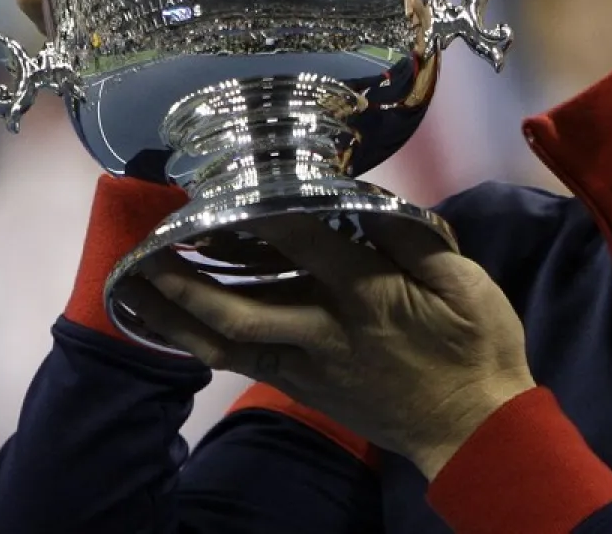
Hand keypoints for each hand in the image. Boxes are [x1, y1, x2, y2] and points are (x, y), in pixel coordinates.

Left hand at [114, 217, 536, 478]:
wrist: (474, 428)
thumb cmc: (477, 346)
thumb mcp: (467, 283)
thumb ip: (415, 240)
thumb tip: (368, 199)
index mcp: (368, 296)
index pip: (304, 245)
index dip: (258, 212)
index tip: (223, 182)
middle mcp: (326, 332)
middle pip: (242, 308)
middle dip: (186, 280)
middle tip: (144, 249)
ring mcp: (309, 366)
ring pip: (230, 343)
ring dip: (178, 316)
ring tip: (135, 286)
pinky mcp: (305, 387)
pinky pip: (242, 365)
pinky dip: (202, 344)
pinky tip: (175, 325)